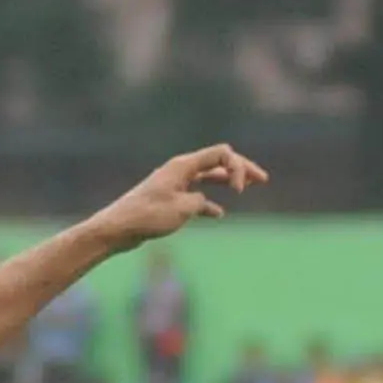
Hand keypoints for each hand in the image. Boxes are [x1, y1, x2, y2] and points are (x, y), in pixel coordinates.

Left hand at [90, 144, 268, 251]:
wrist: (119, 228)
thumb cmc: (148, 216)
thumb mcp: (182, 209)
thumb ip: (200, 202)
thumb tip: (205, 203)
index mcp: (183, 166)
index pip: (221, 154)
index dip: (238, 168)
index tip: (240, 192)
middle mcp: (181, 171)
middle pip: (218, 162)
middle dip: (241, 169)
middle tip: (263, 179)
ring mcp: (176, 184)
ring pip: (208, 177)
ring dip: (228, 181)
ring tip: (246, 188)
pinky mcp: (170, 199)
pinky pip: (196, 196)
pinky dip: (210, 202)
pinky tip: (219, 214)